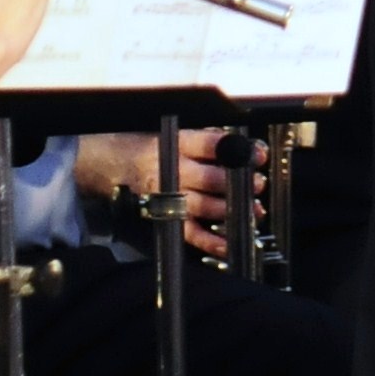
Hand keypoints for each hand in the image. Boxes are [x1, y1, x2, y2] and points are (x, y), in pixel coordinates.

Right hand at [73, 125, 247, 257]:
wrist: (117, 164)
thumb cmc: (156, 147)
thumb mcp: (178, 132)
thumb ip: (210, 140)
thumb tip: (246, 147)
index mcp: (178, 144)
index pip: (210, 145)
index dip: (237, 150)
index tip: (257, 155)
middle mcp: (173, 170)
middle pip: (209, 179)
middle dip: (237, 184)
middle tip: (257, 184)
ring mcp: (169, 196)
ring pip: (203, 206)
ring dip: (231, 210)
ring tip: (253, 211)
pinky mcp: (167, 217)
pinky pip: (190, 233)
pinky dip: (211, 242)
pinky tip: (230, 243)